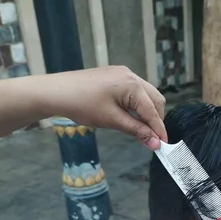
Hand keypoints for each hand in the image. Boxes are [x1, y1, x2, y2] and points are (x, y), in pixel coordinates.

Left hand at [39, 66, 166, 149]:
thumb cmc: (83, 105)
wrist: (56, 92)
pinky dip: (137, 105)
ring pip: (146, 95)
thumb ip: (137, 131)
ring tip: (141, 130)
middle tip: (152, 139)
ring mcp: (123, 74)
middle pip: (155, 100)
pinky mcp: (115, 76)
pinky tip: (130, 117)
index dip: (159, 130)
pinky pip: (134, 91)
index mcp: (133, 85)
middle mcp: (131, 75)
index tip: (163, 146)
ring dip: (147, 112)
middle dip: (156, 120)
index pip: (152, 111)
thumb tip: (155, 144)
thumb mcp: (112, 121)